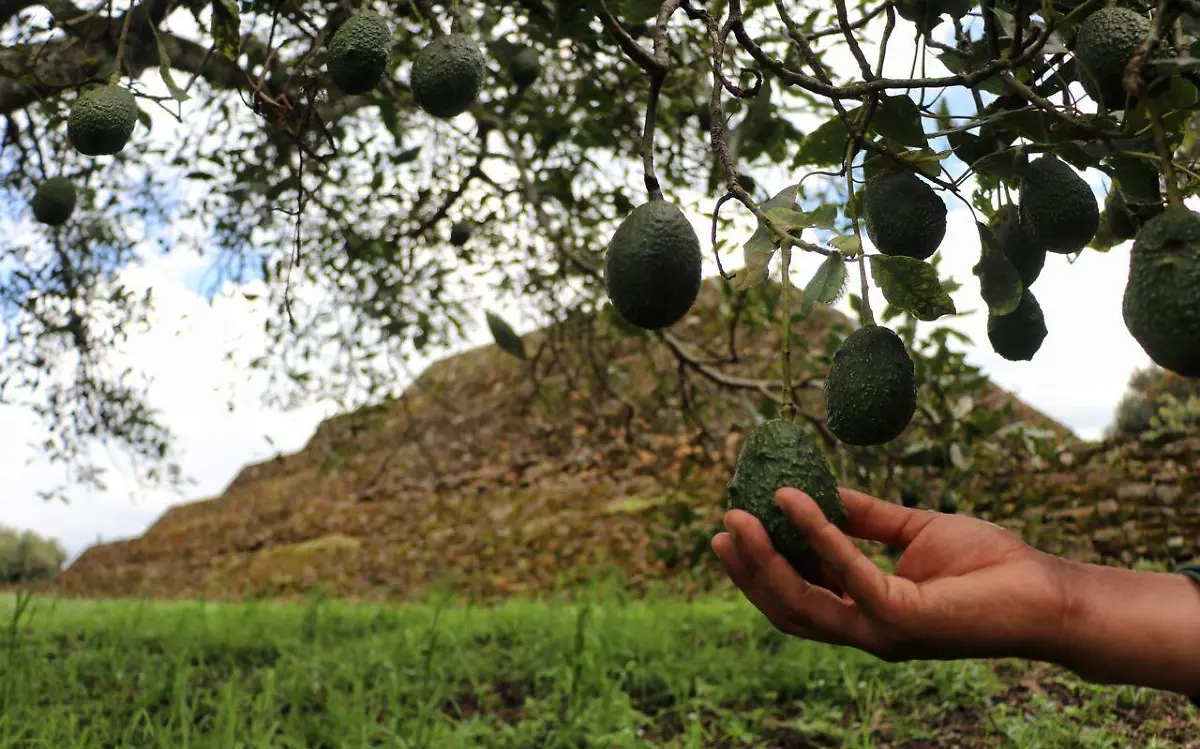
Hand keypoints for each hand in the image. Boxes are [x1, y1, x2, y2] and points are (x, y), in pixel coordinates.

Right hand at [712, 487, 1071, 662]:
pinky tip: (797, 501)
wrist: (1046, 591)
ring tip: (739, 518)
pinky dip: (818, 536)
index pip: (800, 595)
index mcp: (867, 612)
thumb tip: (820, 491)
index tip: (735, 527)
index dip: (761, 567)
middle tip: (721, 528)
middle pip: (788, 607)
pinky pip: (847, 574)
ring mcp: (881, 631)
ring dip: (765, 560)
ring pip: (803, 602)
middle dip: (749, 570)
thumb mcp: (914, 530)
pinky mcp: (902, 619)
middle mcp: (867, 630)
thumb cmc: (990, 565)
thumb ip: (866, 518)